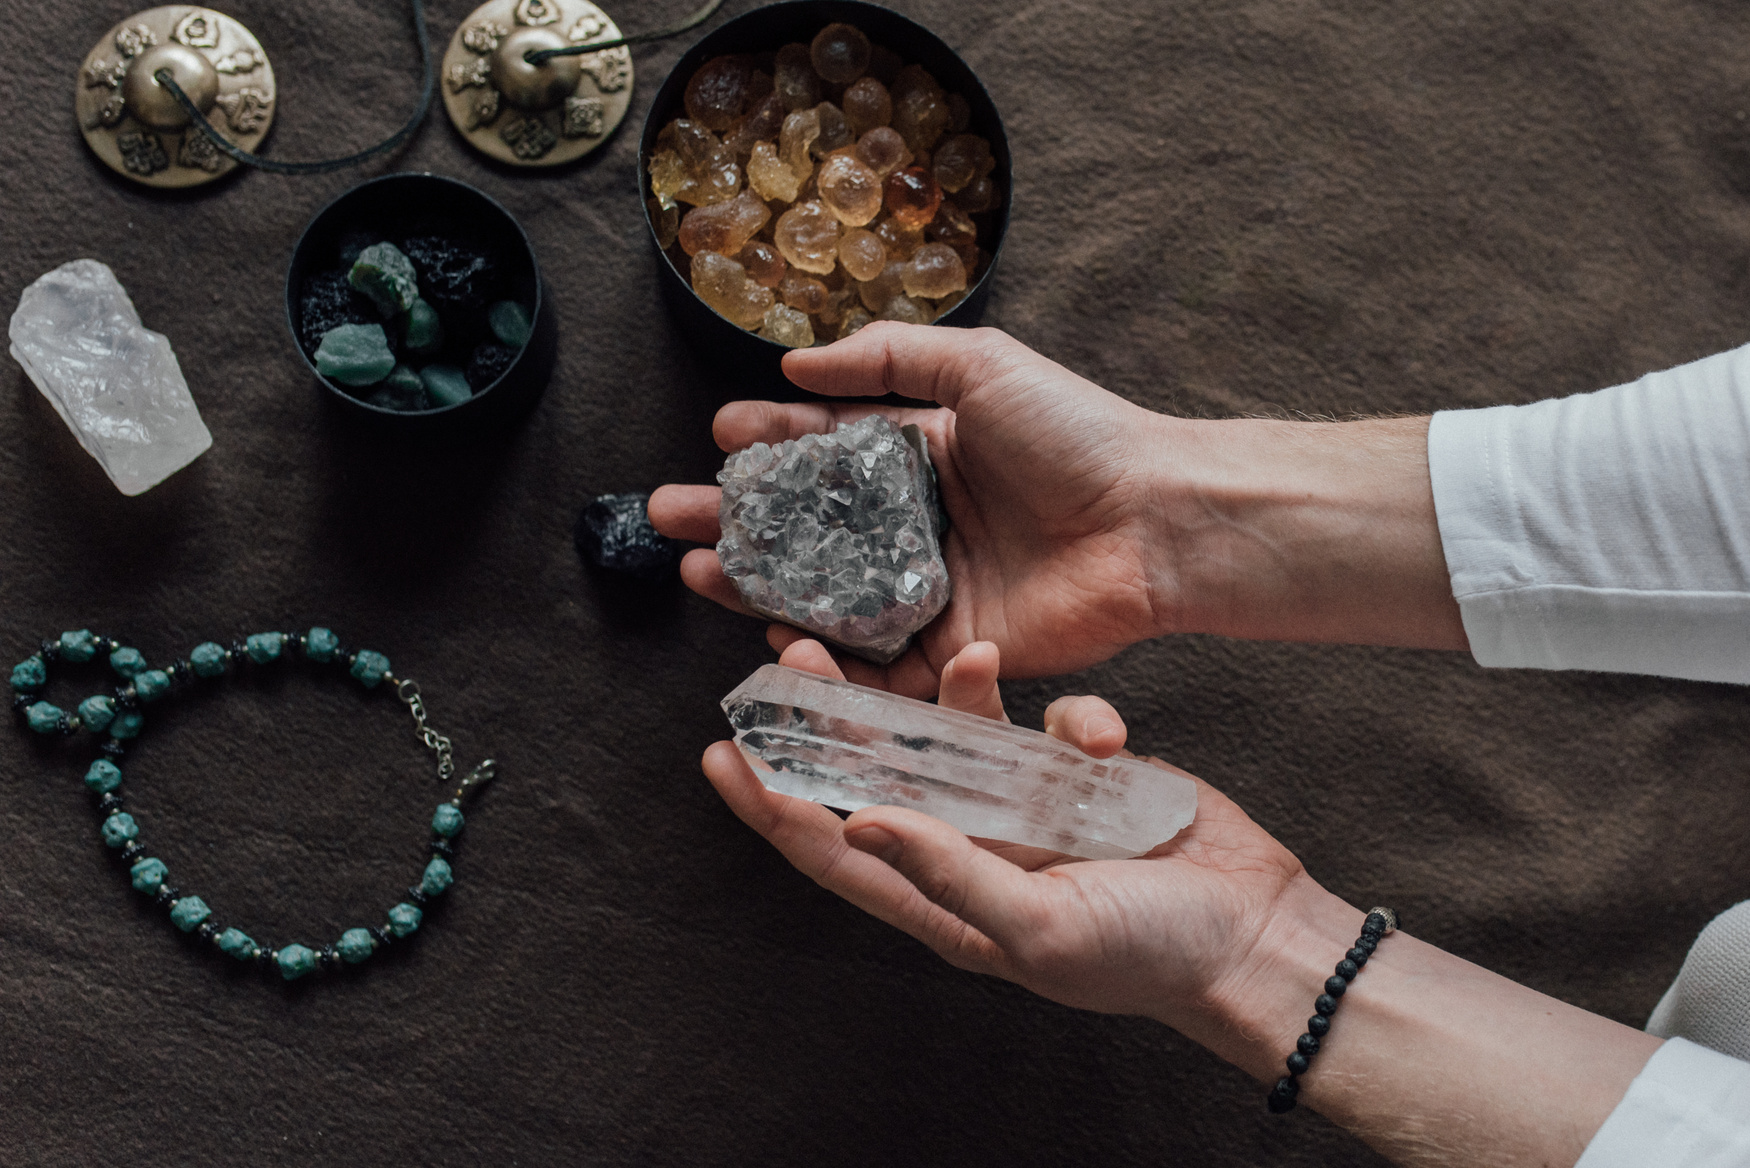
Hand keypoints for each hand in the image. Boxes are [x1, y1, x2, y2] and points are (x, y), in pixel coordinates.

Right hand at [651, 322, 1178, 696]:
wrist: (1152, 522)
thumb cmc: (1076, 435)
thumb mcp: (980, 365)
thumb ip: (888, 359)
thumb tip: (795, 365)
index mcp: (921, 455)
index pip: (824, 451)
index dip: (767, 445)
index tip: (718, 440)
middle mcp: (916, 526)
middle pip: (806, 528)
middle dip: (734, 521)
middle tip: (670, 516)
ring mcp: (929, 591)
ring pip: (823, 596)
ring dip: (755, 585)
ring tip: (698, 569)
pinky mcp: (949, 652)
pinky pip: (871, 662)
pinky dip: (820, 656)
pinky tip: (769, 632)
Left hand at [701, 636, 1314, 1042]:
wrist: (1256, 934)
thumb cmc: (1147, 953)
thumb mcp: (1038, 926)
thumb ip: (947, 870)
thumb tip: (856, 823)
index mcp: (947, 899)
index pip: (835, 851)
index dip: (773, 807)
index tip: (721, 755)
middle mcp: (976, 847)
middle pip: (880, 774)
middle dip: (832, 721)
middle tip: (793, 656)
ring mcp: (1028, 805)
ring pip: (954, 733)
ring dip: (935, 692)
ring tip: (933, 650)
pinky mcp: (1081, 770)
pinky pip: (1049, 721)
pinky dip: (1071, 717)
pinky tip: (1106, 738)